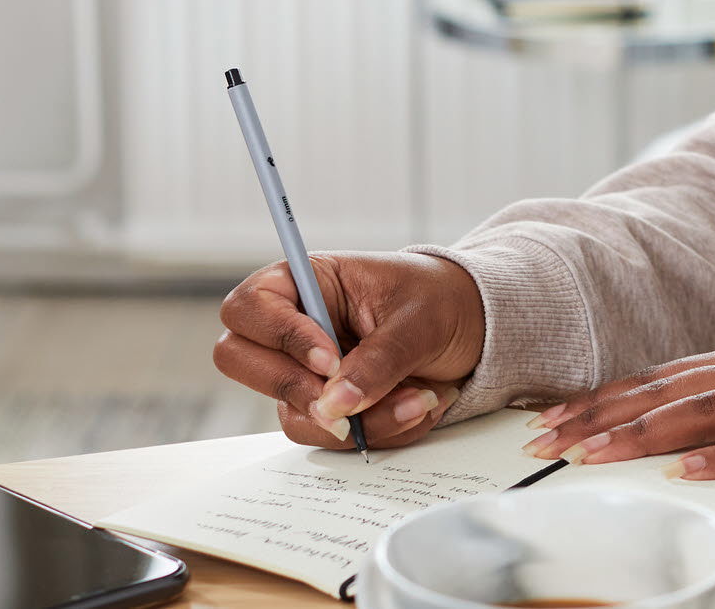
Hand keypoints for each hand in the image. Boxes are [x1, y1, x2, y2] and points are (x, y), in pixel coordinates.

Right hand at [214, 251, 486, 451]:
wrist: (476, 328)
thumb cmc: (443, 301)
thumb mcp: (421, 319)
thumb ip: (379, 359)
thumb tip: (335, 404)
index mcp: (310, 281)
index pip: (251, 305)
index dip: (279, 336)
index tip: (330, 360)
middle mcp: (297, 326)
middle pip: (238, 359)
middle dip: (294, 388)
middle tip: (348, 401)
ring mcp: (306, 371)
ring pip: (291, 412)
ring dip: (357, 418)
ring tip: (421, 398)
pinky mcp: (327, 405)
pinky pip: (328, 433)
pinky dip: (376, 431)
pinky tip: (420, 407)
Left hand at [523, 309, 714, 480]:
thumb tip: (684, 410)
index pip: (656, 378)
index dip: (601, 397)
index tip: (551, 417)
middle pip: (662, 393)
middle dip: (599, 416)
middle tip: (546, 441)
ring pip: (700, 412)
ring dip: (641, 433)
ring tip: (592, 453)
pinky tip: (689, 472)